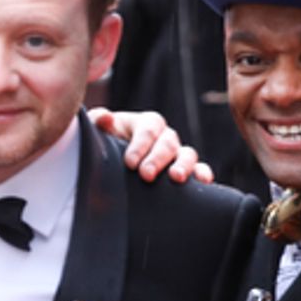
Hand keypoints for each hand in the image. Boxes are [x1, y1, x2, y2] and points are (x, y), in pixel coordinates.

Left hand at [87, 107, 214, 183]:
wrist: (116, 165)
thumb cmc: (107, 144)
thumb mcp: (99, 131)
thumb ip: (97, 122)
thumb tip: (105, 118)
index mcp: (146, 124)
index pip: (148, 130)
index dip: (140, 145)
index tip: (129, 163)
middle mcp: (165, 137)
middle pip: (168, 143)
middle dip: (157, 159)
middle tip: (146, 175)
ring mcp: (178, 154)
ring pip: (187, 154)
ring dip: (184, 165)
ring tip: (176, 178)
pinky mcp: (186, 170)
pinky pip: (199, 169)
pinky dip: (203, 174)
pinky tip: (203, 182)